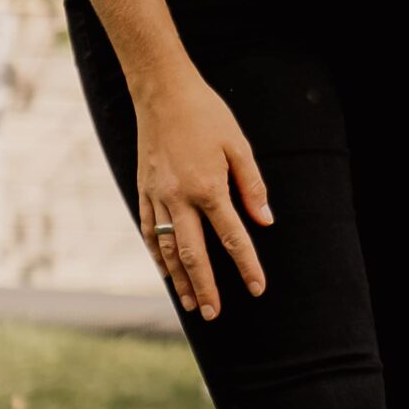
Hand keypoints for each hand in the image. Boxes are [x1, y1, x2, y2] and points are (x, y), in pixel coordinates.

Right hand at [134, 67, 272, 318]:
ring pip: (167, 249)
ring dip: (179, 279)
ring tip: (191, 304)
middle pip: (194, 254)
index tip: (257, 288)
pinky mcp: (142, 191)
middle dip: (206, 287)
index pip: (232, 237)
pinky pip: (150, 231)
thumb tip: (266, 221)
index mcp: (208, 188)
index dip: (246, 265)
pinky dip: (158, 255)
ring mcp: (157, 197)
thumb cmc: (207, 116)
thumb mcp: (238, 146)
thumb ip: (252, 186)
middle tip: (214, 314)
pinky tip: (166, 272)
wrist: (162, 94)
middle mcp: (179, 198)